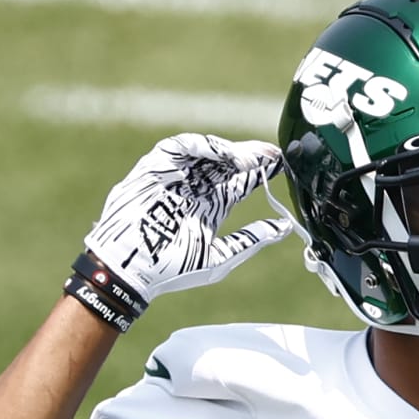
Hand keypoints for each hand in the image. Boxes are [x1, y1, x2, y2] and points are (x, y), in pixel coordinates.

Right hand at [84, 133, 291, 300]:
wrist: (133, 271)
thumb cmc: (172, 269)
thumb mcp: (220, 256)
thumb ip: (251, 240)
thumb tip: (285, 228)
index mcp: (210, 207)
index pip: (240, 182)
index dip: (260, 171)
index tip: (282, 165)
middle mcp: (194, 188)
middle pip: (226, 163)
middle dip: (250, 156)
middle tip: (272, 155)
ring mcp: (175, 177)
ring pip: (206, 152)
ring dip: (228, 151)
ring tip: (248, 160)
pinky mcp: (154, 169)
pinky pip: (178, 147)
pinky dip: (200, 146)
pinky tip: (220, 154)